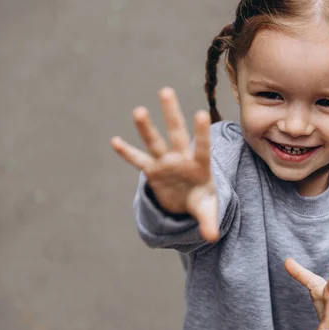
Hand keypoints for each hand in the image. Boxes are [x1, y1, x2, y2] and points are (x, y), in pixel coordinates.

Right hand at [110, 87, 218, 241]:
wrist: (188, 201)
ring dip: (146, 128)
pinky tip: (115, 141)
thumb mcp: (207, 211)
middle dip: (172, 114)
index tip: (201, 113)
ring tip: (139, 110)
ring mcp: (165, 162)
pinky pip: (138, 160)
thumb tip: (212, 238)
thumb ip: (209, 222)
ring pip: (155, 141)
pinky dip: (127, 152)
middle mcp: (181, 158)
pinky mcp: (152, 170)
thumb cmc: (201, 200)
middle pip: (176, 133)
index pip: (202, 147)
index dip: (201, 132)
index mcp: (200, 165)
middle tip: (166, 91)